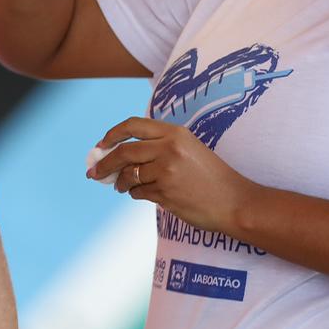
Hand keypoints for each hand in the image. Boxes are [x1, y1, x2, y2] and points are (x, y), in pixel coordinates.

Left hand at [89, 117, 259, 233]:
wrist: (235, 202)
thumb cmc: (212, 177)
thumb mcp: (189, 149)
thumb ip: (159, 146)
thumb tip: (120, 154)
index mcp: (175, 133)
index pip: (133, 126)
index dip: (112, 134)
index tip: (100, 145)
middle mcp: (169, 148)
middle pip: (124, 152)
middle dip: (104, 163)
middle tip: (93, 173)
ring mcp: (166, 171)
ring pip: (128, 175)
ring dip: (121, 183)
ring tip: (121, 186)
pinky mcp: (165, 193)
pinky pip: (138, 192)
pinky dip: (135, 193)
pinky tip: (142, 194)